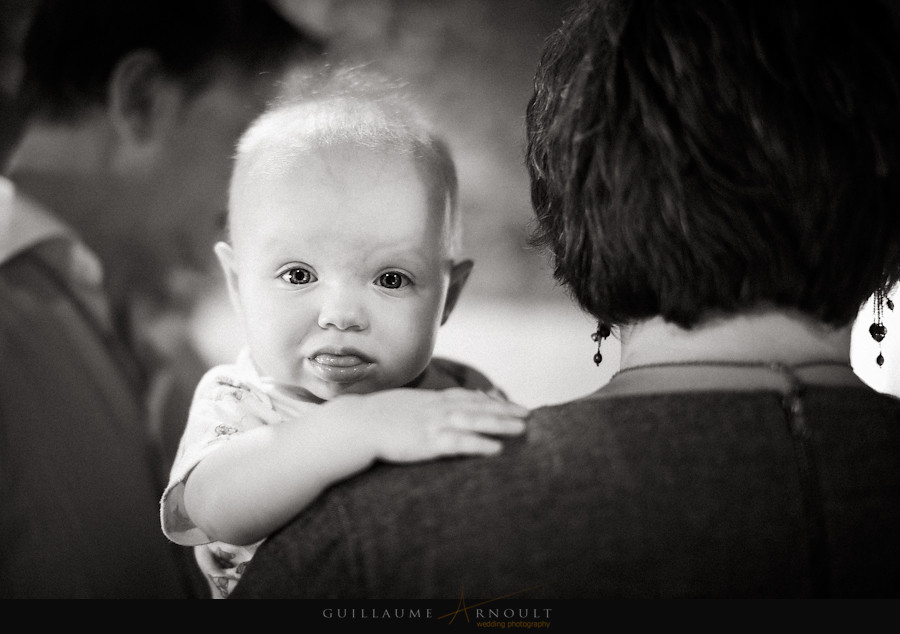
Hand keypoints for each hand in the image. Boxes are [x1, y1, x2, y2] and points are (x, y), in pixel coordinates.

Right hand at [324, 388, 528, 462]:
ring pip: (474, 421)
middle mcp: (435, 408)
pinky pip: (459, 443)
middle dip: (505, 411)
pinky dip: (479, 445)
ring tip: (522, 428)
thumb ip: (415, 408)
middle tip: (528, 414)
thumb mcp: (398, 406)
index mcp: (429, 400)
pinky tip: (496, 449)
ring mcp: (432, 424)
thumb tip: (421, 412)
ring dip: (500, 424)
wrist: (353, 424)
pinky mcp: (427, 443)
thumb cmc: (370, 418)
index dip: (489, 401)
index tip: (508, 404)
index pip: (466, 397)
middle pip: (478, 407)